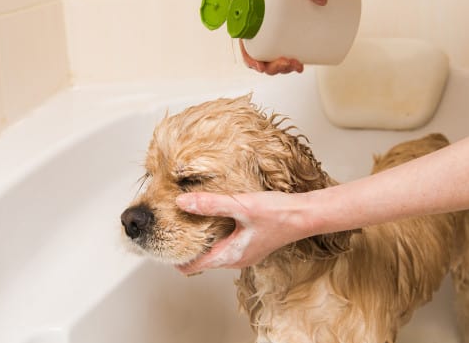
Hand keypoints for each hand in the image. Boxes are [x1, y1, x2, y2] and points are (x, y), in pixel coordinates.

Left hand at [174, 191, 308, 273]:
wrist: (306, 215)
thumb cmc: (278, 213)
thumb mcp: (241, 206)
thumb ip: (210, 204)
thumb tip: (181, 202)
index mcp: (230, 256)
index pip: (193, 266)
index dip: (174, 258)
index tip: (162, 243)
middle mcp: (236, 259)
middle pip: (202, 260)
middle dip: (186, 246)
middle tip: (171, 226)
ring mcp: (245, 253)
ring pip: (214, 251)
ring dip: (201, 240)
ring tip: (188, 220)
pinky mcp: (252, 244)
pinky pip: (226, 244)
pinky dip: (215, 235)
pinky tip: (214, 217)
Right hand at [240, 0, 325, 74]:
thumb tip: (321, 0)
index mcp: (255, 8)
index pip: (245, 38)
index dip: (250, 57)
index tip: (261, 66)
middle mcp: (263, 20)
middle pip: (261, 52)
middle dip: (272, 67)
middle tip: (291, 64)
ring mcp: (278, 27)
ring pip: (273, 55)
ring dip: (281, 68)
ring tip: (298, 66)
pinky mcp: (292, 29)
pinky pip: (286, 49)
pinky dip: (290, 61)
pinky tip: (299, 66)